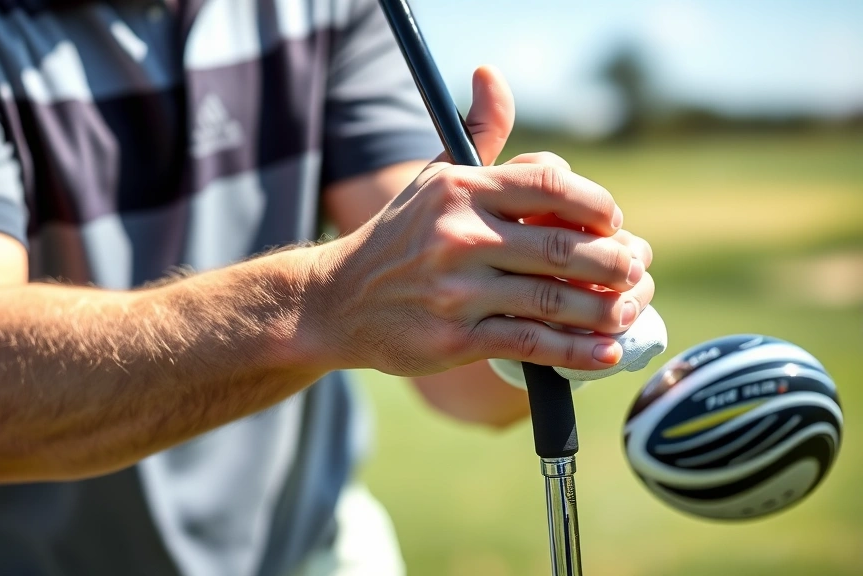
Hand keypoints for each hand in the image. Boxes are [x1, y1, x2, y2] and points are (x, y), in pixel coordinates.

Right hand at [311, 66, 654, 376]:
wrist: (337, 300)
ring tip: (628, 310)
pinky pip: (530, 344)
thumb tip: (491, 75)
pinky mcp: (453, 338)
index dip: (598, 206)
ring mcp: (456, 290)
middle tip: (635, 271)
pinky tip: (604, 351)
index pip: (552, 184)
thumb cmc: (399, 237)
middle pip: (563, 247)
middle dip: (615, 262)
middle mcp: (459, 235)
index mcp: (462, 189)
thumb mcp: (434, 177)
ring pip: (554, 299)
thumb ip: (479, 133)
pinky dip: (576, 351)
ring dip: (606, 309)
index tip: (613, 224)